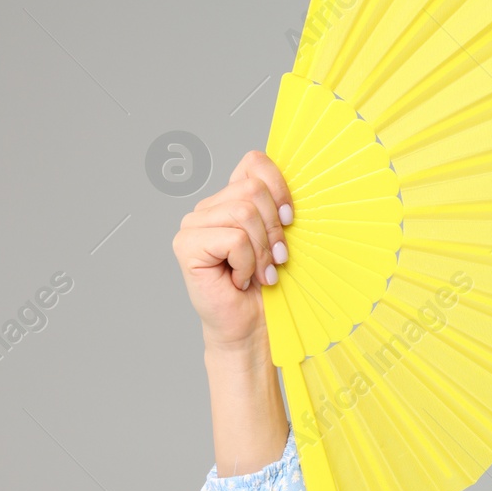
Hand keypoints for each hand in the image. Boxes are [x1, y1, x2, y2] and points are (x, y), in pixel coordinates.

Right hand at [171, 151, 292, 351]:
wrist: (253, 327)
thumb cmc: (270, 288)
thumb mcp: (284, 240)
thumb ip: (281, 209)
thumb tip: (306, 183)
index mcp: (231, 199)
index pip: (254, 163)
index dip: (279, 187)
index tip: (291, 220)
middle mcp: (208, 208)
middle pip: (252, 190)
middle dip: (274, 229)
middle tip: (275, 259)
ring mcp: (193, 225)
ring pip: (243, 213)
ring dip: (261, 250)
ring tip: (259, 272)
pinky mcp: (185, 246)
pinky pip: (233, 238)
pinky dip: (247, 263)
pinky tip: (241, 279)